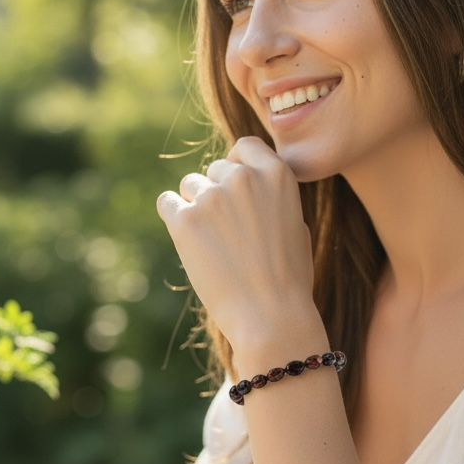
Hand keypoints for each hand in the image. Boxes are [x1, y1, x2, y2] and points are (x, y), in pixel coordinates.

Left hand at [157, 137, 319, 352]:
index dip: (239, 167)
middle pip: (215, 169)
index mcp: (277, 174)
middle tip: (229, 233)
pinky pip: (167, 203)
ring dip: (197, 207)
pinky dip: (174, 218)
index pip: (245, 147)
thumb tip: (247, 178)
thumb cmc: (288, 278)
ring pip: (190, 185)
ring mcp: (212, 197)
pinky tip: (190, 242)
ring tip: (215, 244)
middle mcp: (244, 178)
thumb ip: (272, 196)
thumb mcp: (296, 225)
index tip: (238, 192)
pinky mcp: (185, 220)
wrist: (271, 317)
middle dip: (218, 193)